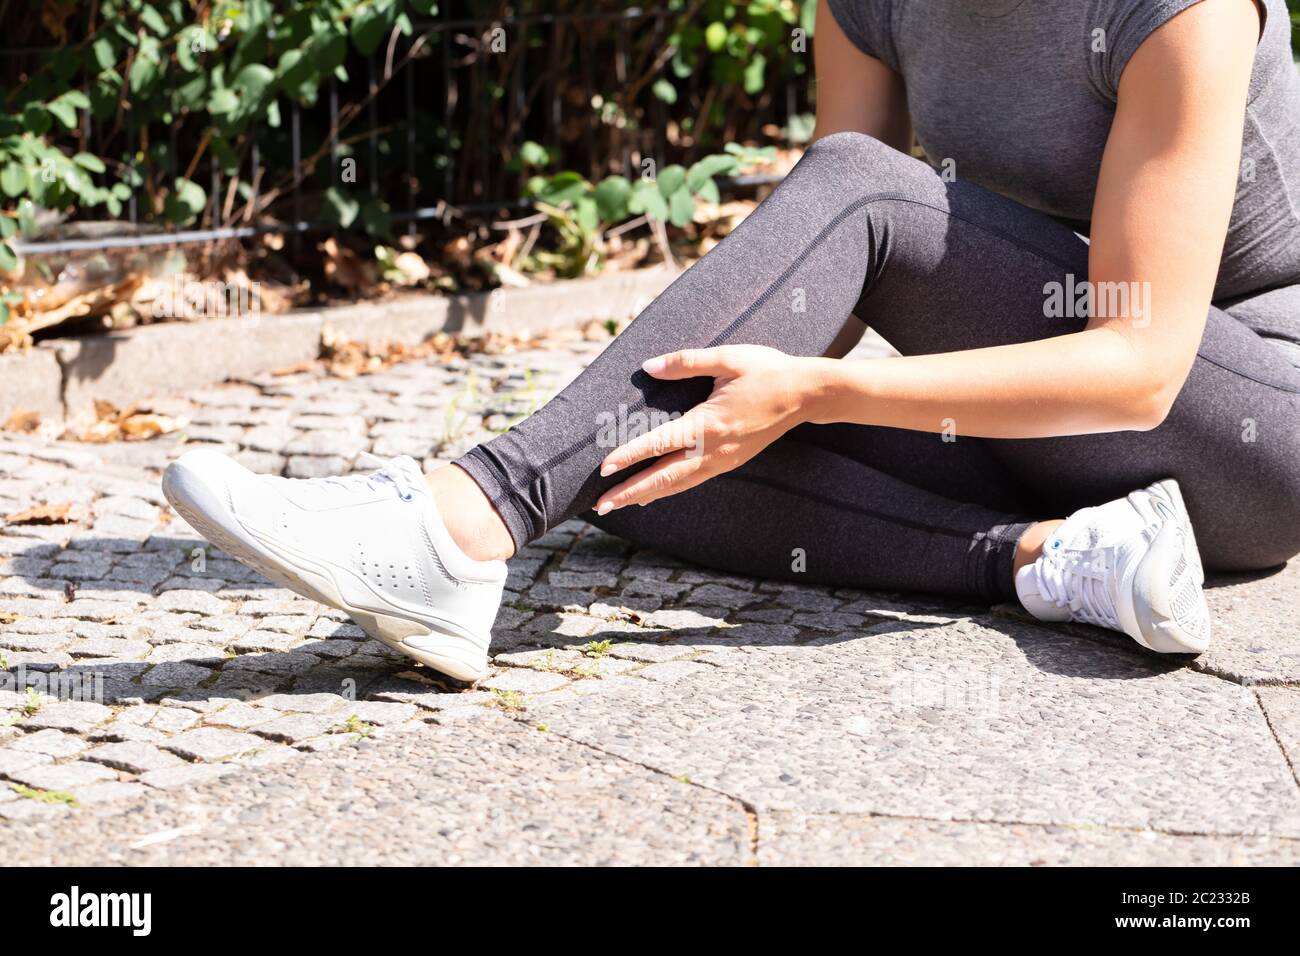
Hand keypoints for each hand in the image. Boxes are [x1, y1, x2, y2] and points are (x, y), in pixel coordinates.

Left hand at [596, 345, 814, 513]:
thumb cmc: (767, 371)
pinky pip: (693, 480)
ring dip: (646, 495)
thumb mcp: (727, 358)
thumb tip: (648, 367)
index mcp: (709, 423)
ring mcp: (723, 459)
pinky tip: (653, 494)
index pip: (659, 442)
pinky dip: (669, 490)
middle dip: (630, 492)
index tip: (604, 467)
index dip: (629, 455)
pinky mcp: (730, 461)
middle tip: (601, 505)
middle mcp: (714, 448)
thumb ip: (685, 362)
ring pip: (678, 484)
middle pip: (664, 477)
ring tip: (618, 504)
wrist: (806, 394)